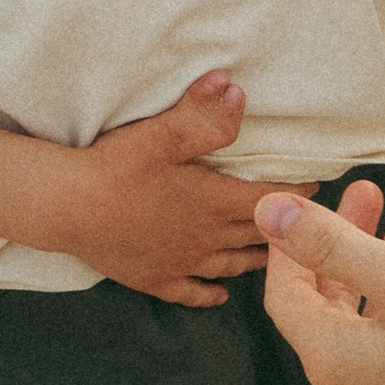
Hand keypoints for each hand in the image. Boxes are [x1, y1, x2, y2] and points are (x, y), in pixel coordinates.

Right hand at [61, 71, 300, 305]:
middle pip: (258, 233)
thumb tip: (236, 89)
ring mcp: (182, 261)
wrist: (65, 208)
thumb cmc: (114, 167)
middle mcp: (207, 236)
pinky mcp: (154, 278)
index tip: (319, 187)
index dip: (297, 192)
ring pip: (232, 264)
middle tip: (307, 222)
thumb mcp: (161, 134)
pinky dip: (210, 294)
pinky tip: (219, 295)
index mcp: (215, 201)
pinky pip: (191, 292)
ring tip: (273, 254)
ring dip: (256, 258)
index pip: (271, 198)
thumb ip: (202, 115)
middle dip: (286, 225)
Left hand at [259, 182, 384, 384]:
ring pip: (360, 337)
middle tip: (371, 200)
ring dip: (374, 282)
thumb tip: (269, 212)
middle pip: (324, 313)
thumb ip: (333, 243)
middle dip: (342, 250)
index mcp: (331, 358)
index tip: (313, 201)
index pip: (285, 293)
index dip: (292, 243)